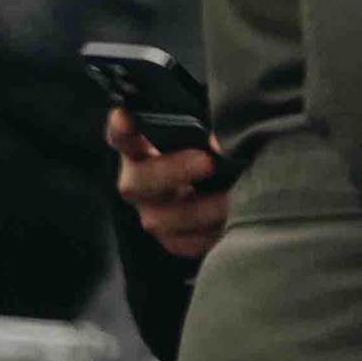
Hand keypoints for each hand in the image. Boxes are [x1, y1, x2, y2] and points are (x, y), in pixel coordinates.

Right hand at [108, 107, 231, 264]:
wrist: (242, 181)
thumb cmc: (223, 147)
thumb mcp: (216, 129)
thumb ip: (210, 130)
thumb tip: (218, 147)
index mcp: (143, 147)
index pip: (121, 137)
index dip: (120, 130)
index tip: (124, 117)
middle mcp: (140, 182)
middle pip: (135, 184)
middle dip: (172, 172)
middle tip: (209, 163)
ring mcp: (152, 213)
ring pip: (158, 219)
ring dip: (198, 209)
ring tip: (232, 196)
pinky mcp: (172, 240)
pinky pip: (182, 243)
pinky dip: (207, 233)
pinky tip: (228, 219)